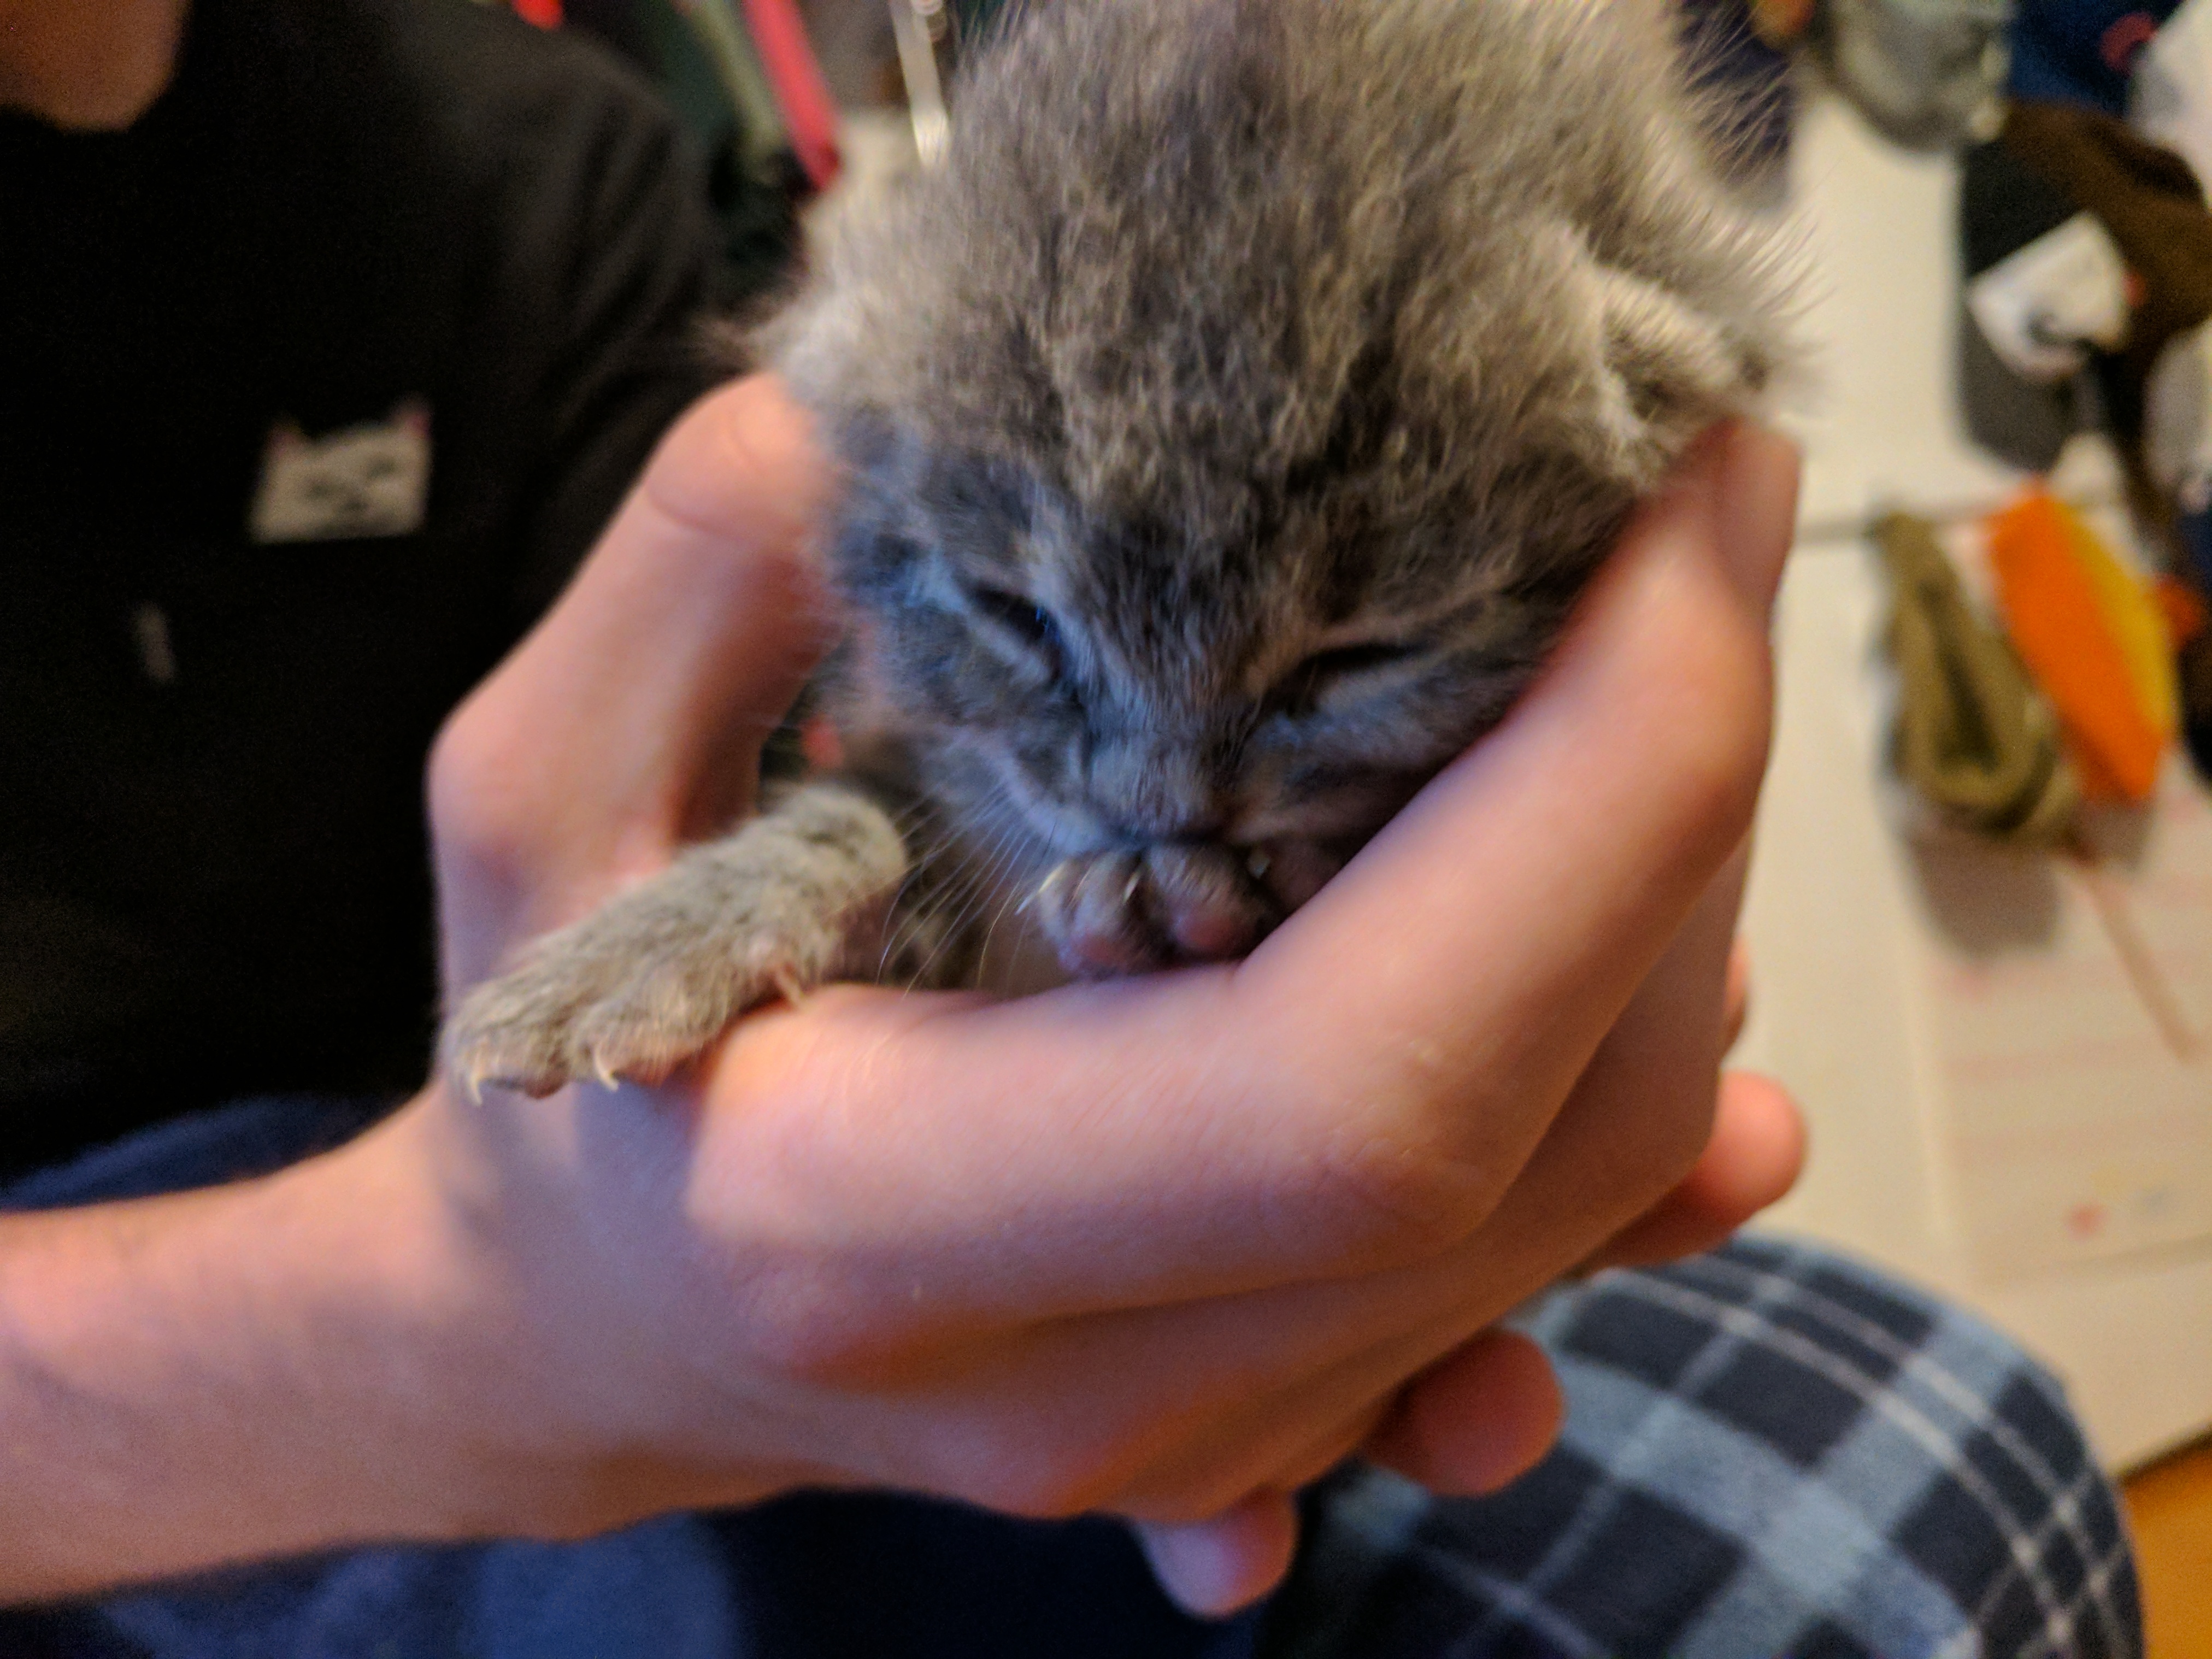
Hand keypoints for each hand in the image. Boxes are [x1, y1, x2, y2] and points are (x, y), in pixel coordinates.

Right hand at [412, 377, 1803, 1614]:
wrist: (577, 1319)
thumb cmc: (541, 1053)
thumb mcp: (531, 789)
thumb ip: (691, 583)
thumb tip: (915, 422)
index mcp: (878, 1223)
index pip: (1369, 1080)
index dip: (1605, 793)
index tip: (1680, 519)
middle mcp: (1077, 1380)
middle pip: (1541, 1129)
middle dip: (1679, 805)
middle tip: (1675, 548)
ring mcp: (1194, 1434)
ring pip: (1579, 1198)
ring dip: (1672, 916)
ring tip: (1639, 696)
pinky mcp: (1266, 1415)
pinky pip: (1539, 1266)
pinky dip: (1636, 1097)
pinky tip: (1659, 987)